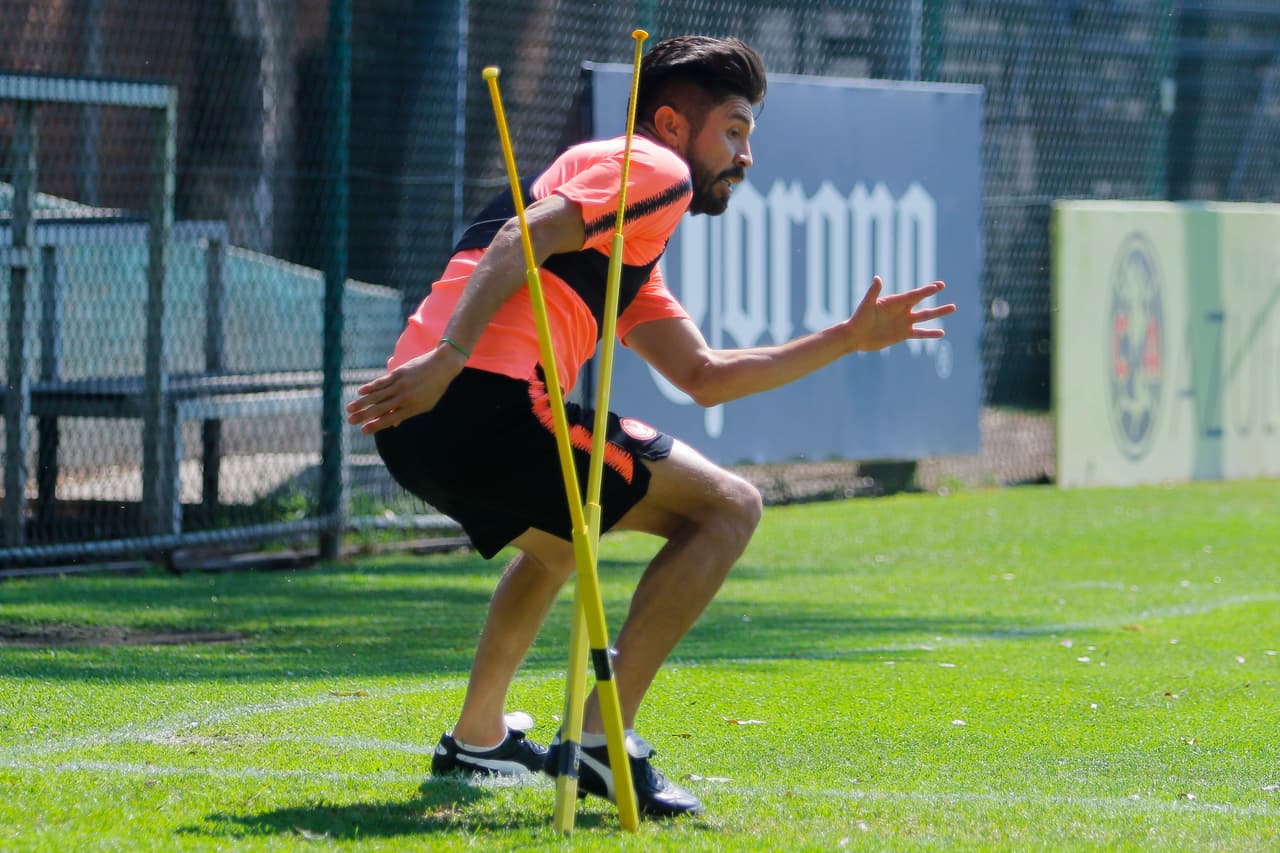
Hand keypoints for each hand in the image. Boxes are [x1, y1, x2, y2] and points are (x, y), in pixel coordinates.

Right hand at [345, 346, 461, 433]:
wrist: (442, 367)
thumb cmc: (433, 389)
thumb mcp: (424, 405)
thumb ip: (407, 413)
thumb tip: (393, 424)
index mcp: (411, 408)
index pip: (390, 419)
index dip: (375, 425)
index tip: (363, 431)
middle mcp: (405, 398)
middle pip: (380, 408)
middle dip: (363, 416)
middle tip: (350, 421)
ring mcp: (401, 385)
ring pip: (377, 396)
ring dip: (362, 403)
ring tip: (349, 409)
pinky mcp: (398, 373)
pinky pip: (381, 382)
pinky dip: (370, 387)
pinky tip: (360, 392)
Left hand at [848, 276, 955, 351]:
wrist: (855, 336)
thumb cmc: (859, 318)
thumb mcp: (867, 305)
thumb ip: (873, 292)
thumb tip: (877, 278)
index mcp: (894, 302)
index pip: (913, 295)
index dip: (926, 290)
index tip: (939, 285)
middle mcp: (902, 310)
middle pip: (921, 302)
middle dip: (932, 294)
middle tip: (943, 285)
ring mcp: (904, 322)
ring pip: (925, 317)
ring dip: (938, 313)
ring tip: (952, 308)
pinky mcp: (903, 334)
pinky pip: (920, 333)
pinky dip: (930, 333)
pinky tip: (941, 333)